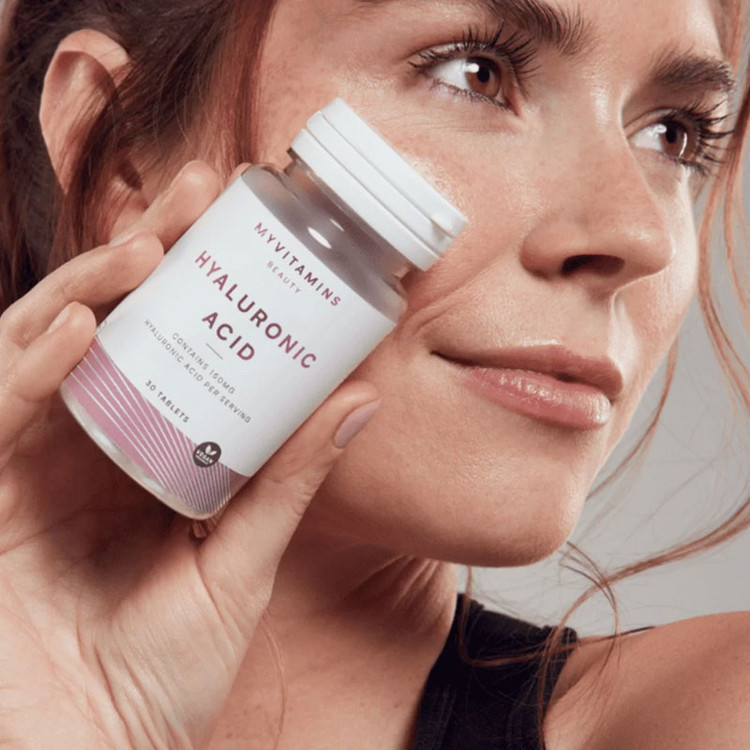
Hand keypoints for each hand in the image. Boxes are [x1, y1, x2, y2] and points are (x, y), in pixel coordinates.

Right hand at [0, 160, 380, 747]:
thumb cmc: (159, 675)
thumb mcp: (239, 562)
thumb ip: (288, 481)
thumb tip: (356, 399)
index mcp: (138, 449)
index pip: (161, 340)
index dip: (191, 278)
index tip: (240, 224)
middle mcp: (77, 441)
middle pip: (104, 323)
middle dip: (143, 253)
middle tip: (198, 194)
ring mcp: (22, 461)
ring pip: (41, 346)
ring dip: (90, 287)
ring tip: (149, 246)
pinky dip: (28, 363)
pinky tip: (82, 324)